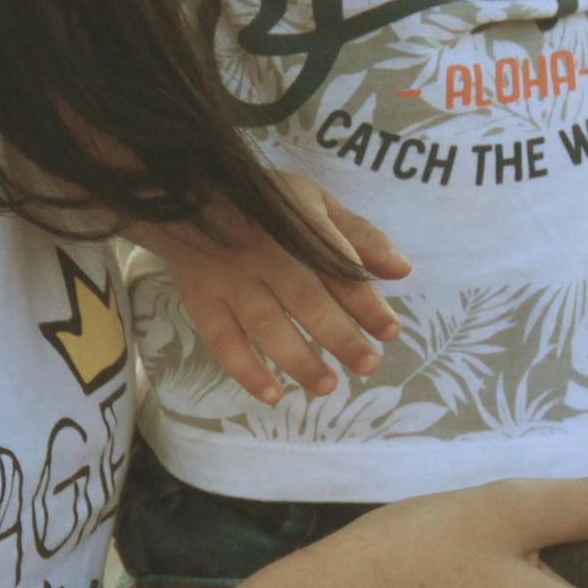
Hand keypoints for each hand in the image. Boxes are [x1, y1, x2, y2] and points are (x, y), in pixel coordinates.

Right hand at [135, 175, 409, 404]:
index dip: (366, 302)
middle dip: (340, 335)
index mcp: (299, 228)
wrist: (185, 194)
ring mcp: (232, 281)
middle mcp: (266, 256)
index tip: (390, 331)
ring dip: (298, 359)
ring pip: (266, 325)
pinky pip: (222, 340)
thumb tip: (403, 270)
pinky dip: (245, 370)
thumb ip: (360, 235)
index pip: (339, 269)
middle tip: (368, 364)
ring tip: (326, 386)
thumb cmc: (264, 201)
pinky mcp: (204, 301)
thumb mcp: (315, 201)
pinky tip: (272, 394)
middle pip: (306, 300)